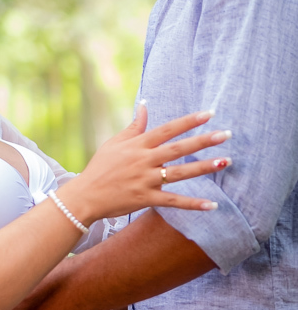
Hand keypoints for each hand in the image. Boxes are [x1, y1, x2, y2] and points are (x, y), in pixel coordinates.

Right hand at [59, 105, 230, 223]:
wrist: (85, 196)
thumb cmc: (100, 167)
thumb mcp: (115, 143)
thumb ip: (135, 126)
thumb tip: (145, 104)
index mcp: (137, 145)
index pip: (167, 130)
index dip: (188, 121)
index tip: (208, 114)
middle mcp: (143, 161)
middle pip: (178, 149)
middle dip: (203, 141)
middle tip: (226, 134)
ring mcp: (145, 180)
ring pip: (180, 173)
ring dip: (204, 167)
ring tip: (225, 161)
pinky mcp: (146, 199)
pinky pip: (174, 202)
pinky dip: (193, 204)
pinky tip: (212, 205)